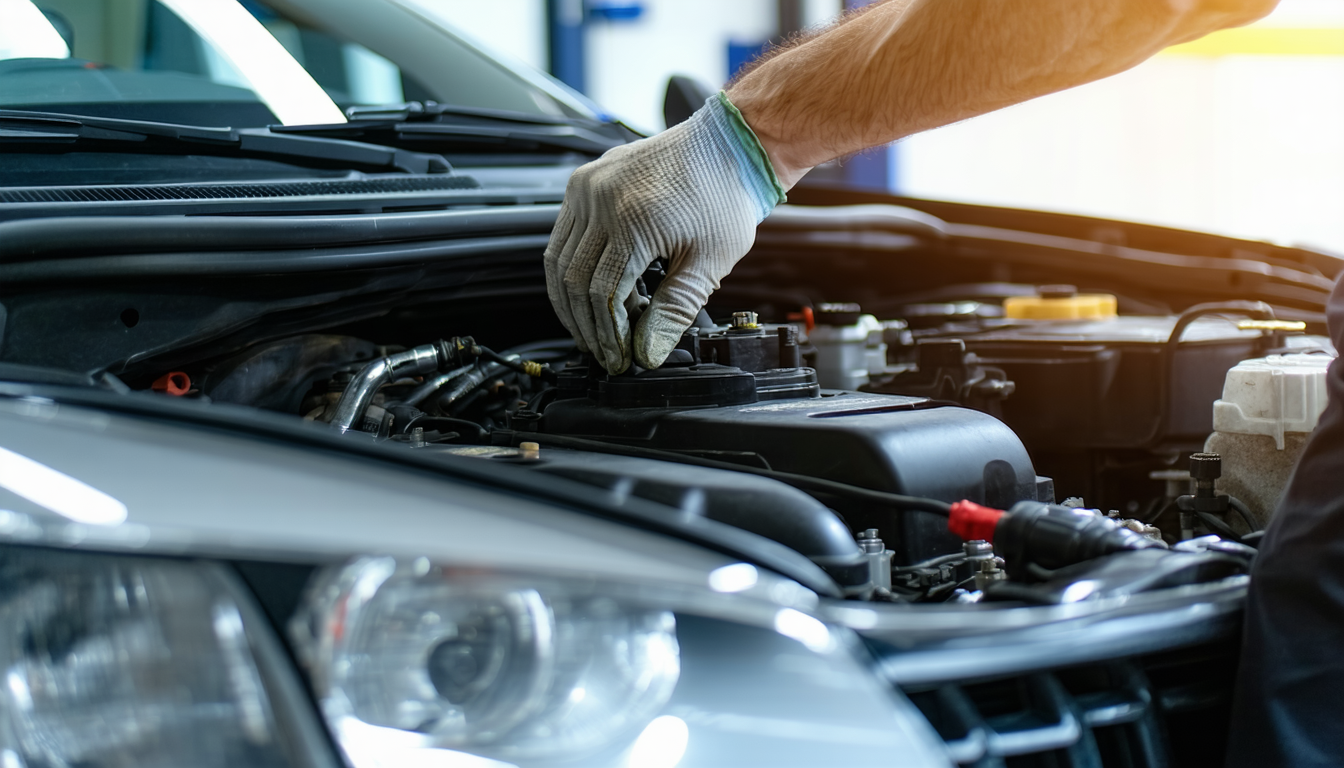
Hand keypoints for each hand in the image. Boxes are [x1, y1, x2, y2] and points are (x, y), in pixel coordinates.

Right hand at [544, 93, 784, 372]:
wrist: (729, 145)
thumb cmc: (726, 197)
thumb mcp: (709, 263)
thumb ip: (674, 311)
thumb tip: (646, 352)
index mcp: (632, 220)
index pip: (603, 294)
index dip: (609, 335)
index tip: (620, 358)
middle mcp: (601, 198)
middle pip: (573, 280)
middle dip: (586, 326)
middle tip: (604, 352)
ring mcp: (588, 185)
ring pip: (558, 260)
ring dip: (570, 302)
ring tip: (592, 330)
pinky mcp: (584, 181)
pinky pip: (562, 235)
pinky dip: (570, 269)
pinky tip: (590, 293)